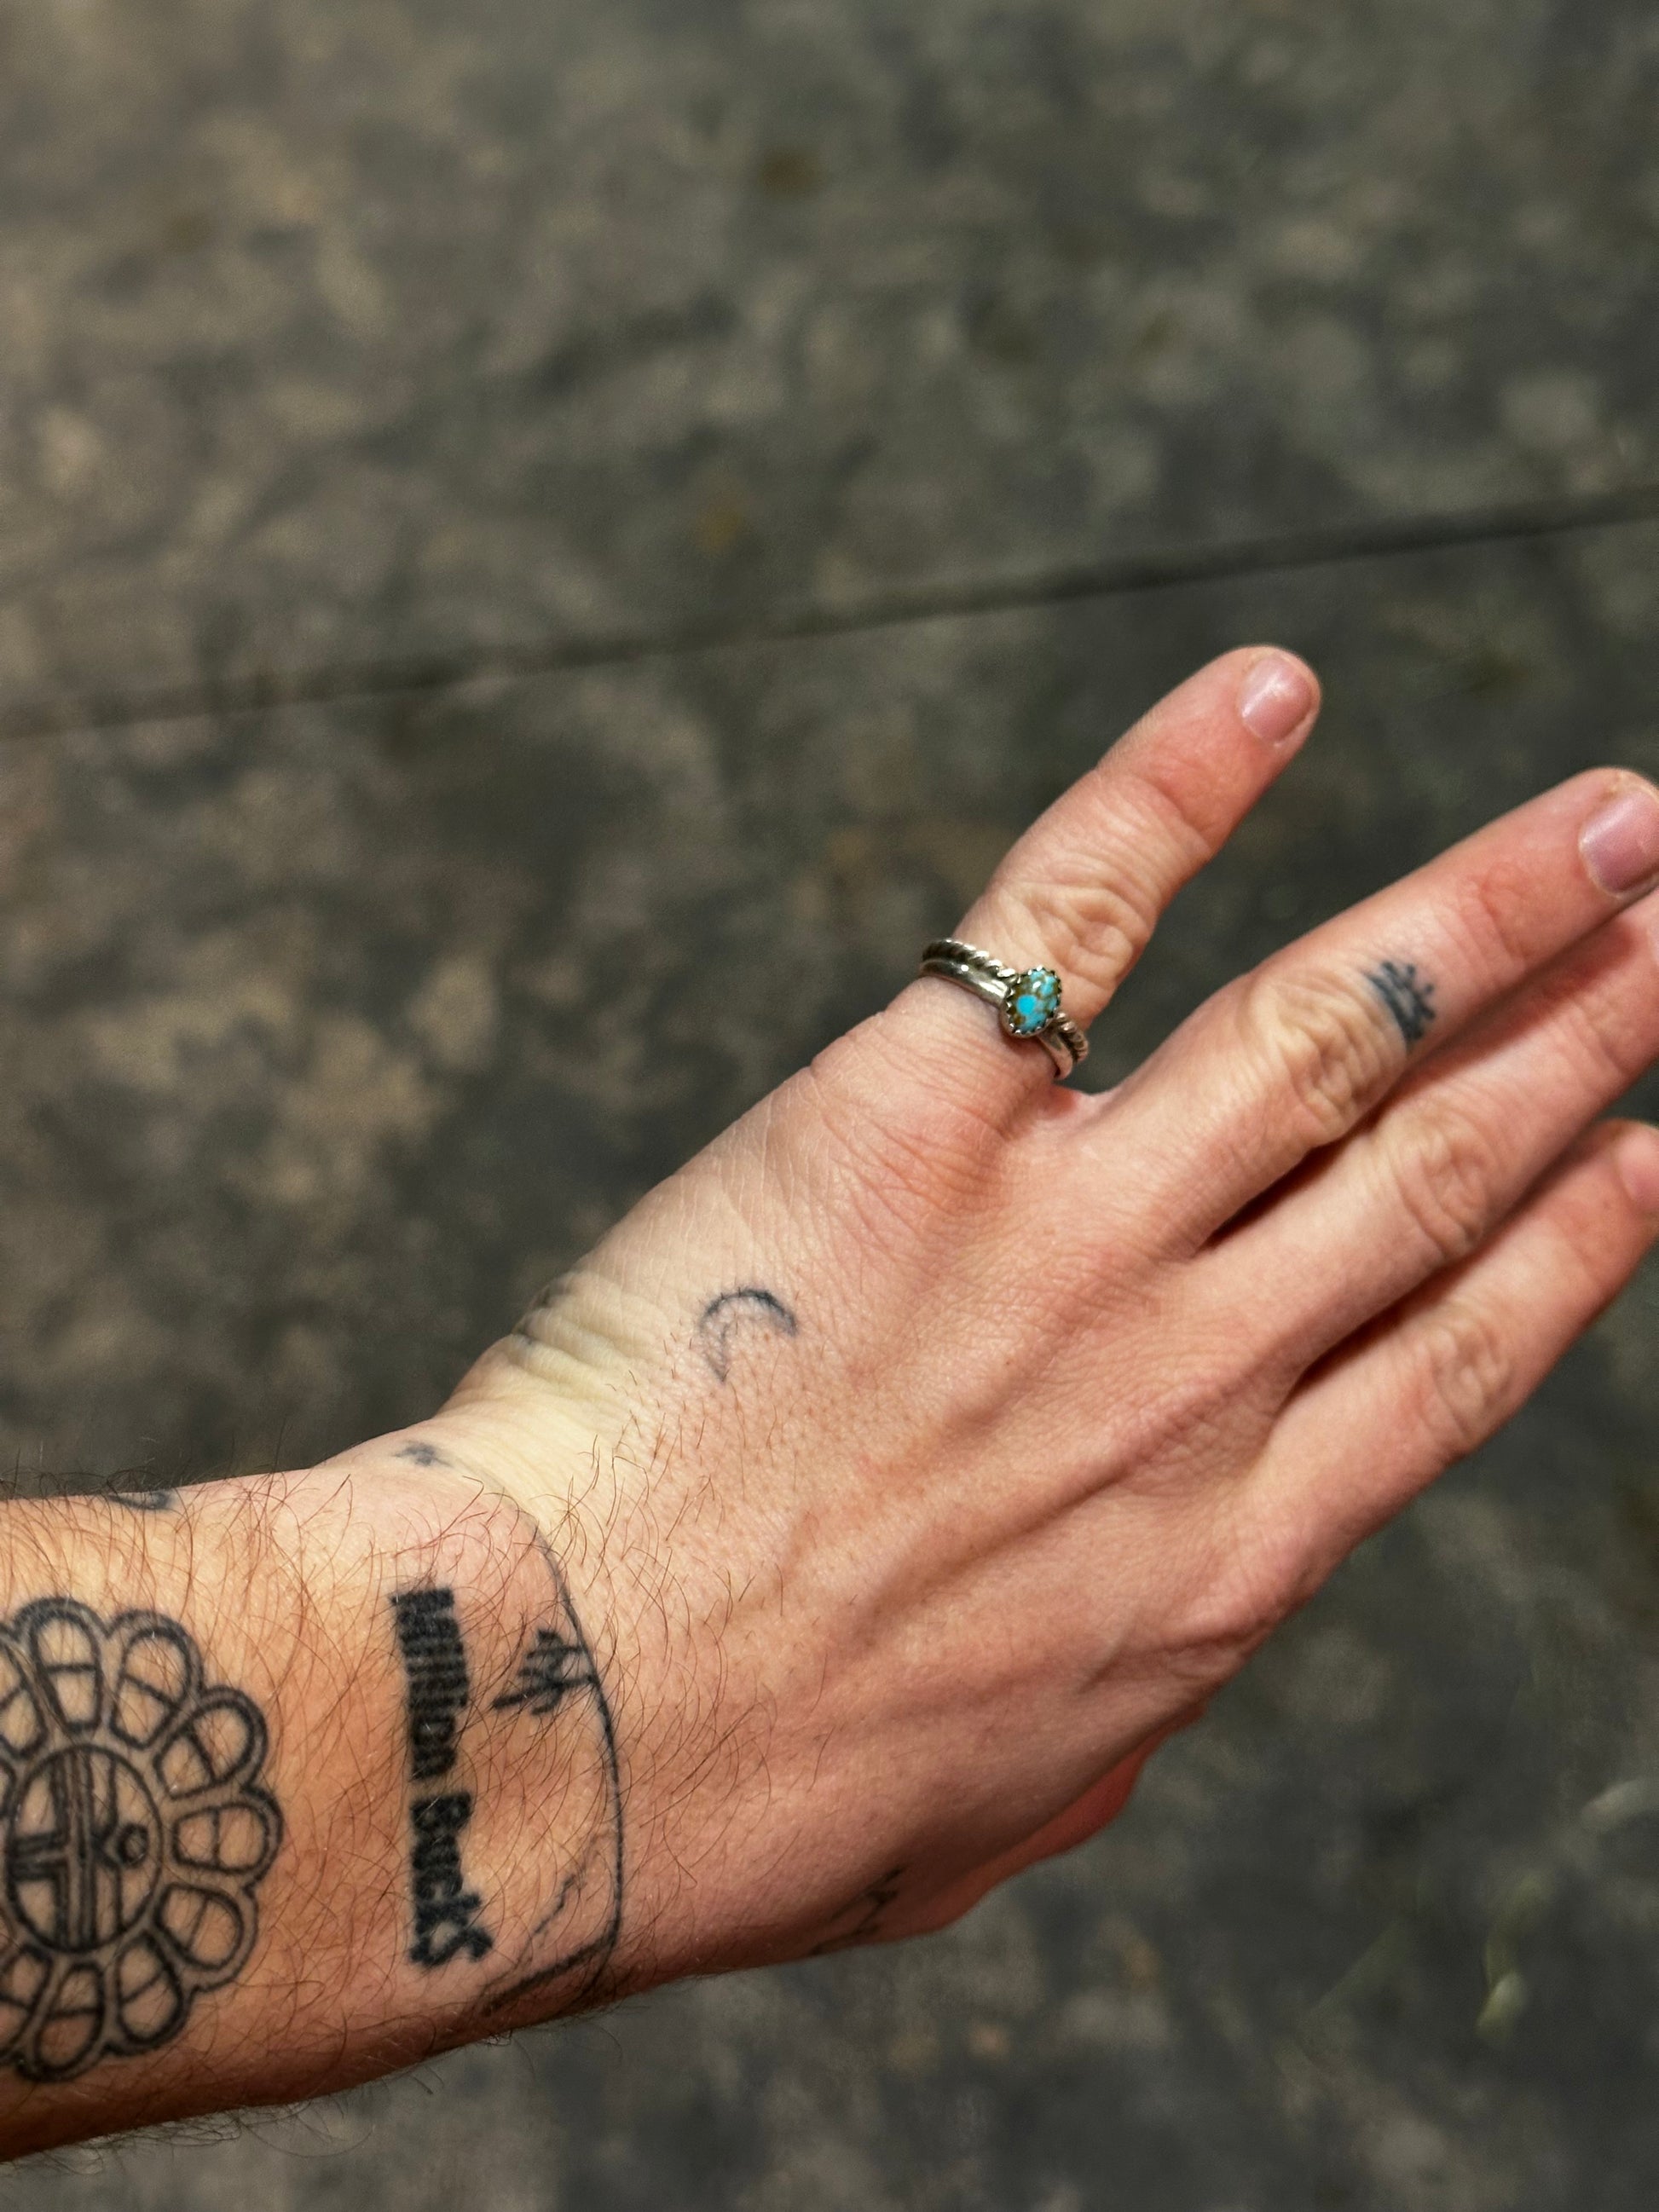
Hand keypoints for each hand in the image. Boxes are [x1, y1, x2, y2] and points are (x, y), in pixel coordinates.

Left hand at [425, 646, 1658, 1992]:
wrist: (563, 1726)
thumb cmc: (754, 1803)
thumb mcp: (995, 1813)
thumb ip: (1108, 1710)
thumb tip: (1144, 1664)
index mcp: (1226, 1552)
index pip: (1458, 1356)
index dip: (1574, 1239)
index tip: (1648, 1145)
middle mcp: (1188, 1379)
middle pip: (1439, 1171)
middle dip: (1585, 1034)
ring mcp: (1062, 1240)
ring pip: (1327, 1037)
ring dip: (1486, 913)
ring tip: (1612, 821)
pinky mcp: (909, 1125)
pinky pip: (1072, 912)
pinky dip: (1176, 789)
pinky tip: (1268, 692)